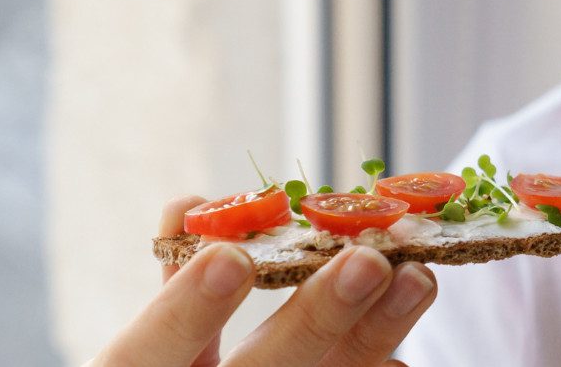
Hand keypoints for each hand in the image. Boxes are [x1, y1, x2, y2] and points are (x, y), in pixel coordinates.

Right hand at [86, 195, 437, 366]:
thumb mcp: (143, 349)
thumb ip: (173, 285)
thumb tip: (191, 207)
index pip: (148, 353)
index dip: (187, 310)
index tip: (232, 257)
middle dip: (317, 318)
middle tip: (368, 262)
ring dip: (371, 335)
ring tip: (416, 280)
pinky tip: (399, 352)